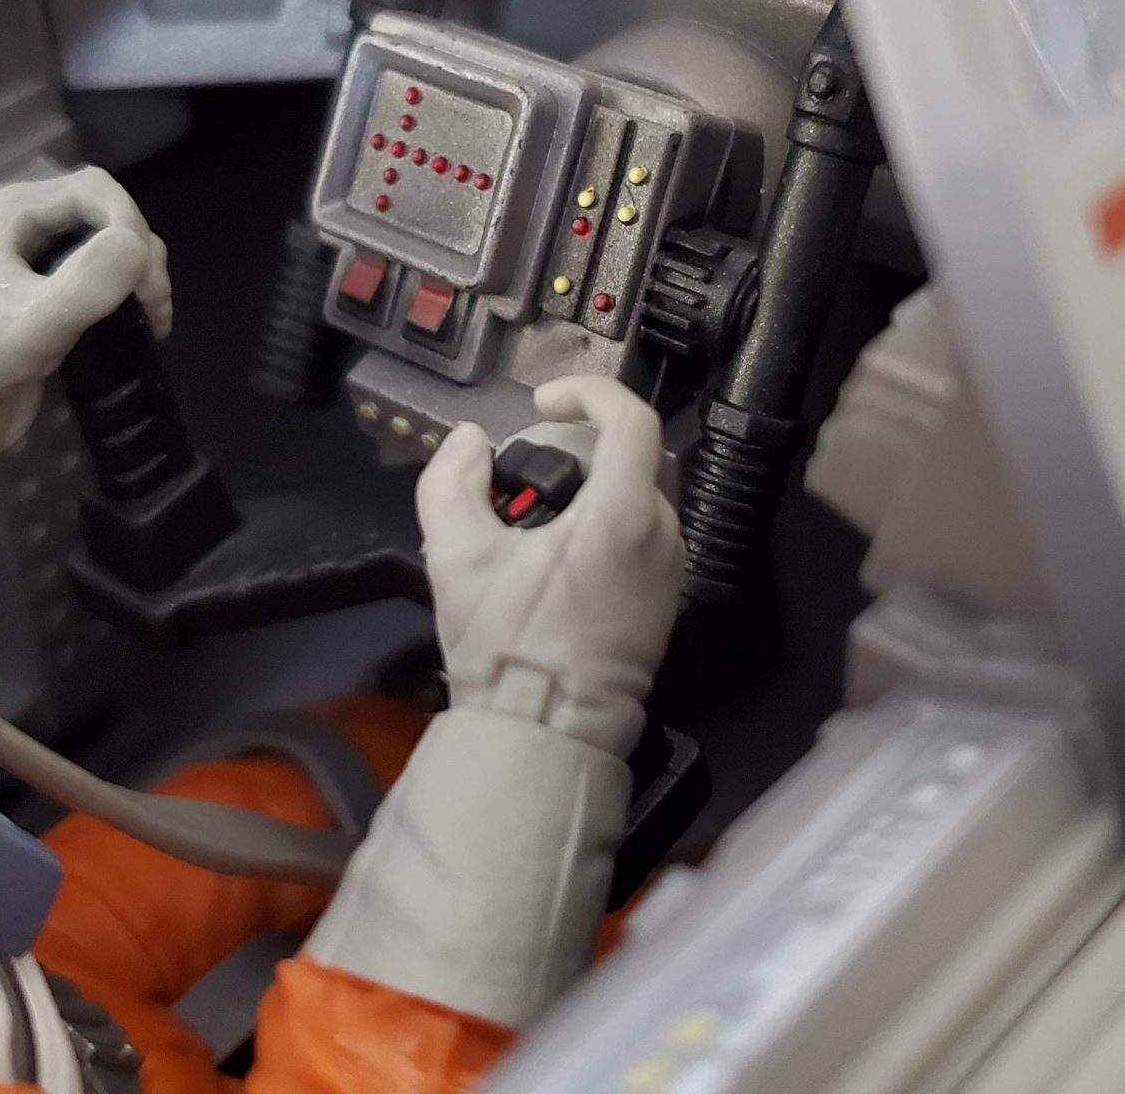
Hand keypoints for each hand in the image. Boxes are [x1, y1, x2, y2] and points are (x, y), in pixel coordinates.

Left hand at [0, 169, 171, 462]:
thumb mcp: (32, 325)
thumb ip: (87, 282)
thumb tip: (139, 246)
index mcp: (14, 212)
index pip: (97, 190)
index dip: (130, 225)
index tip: (143, 282)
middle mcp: (27, 224)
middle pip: (108, 215)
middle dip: (140, 255)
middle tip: (151, 310)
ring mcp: (36, 258)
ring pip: (109, 246)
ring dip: (138, 278)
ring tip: (149, 323)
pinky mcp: (45, 294)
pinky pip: (99, 275)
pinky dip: (125, 295)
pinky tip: (137, 328)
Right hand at [413, 376, 684, 756]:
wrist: (548, 731)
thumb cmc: (507, 642)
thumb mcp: (456, 555)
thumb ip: (452, 480)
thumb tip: (472, 442)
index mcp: (623, 514)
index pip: (629, 417)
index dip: (587, 393)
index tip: (542, 405)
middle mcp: (663, 534)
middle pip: (634, 456)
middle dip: (581, 446)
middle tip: (529, 467)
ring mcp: (672, 570)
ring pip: (640, 497)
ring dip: (594, 488)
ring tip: (537, 518)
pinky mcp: (668, 601)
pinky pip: (644, 537)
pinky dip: (609, 525)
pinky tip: (560, 556)